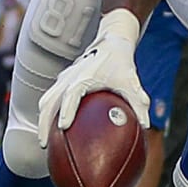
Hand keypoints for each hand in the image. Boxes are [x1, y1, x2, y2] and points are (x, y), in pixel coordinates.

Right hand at [37, 9, 150, 145]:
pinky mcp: (63, 82)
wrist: (111, 41)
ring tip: (43, 141)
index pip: (71, 95)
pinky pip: (50, 98)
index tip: (63, 128)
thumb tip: (145, 126)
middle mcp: (69, 78)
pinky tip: (51, 130)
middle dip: (43, 123)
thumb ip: (138, 103)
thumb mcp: (132, 82)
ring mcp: (63, 79)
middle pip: (49, 101)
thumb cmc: (121, 63)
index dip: (66, 111)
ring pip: (46, 101)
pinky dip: (46, 113)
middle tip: (43, 145)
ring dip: (42, 120)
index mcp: (84, 77)